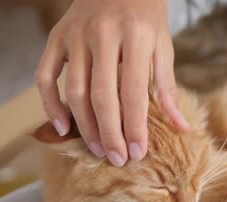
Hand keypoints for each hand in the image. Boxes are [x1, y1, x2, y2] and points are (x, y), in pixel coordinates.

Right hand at [36, 0, 188, 165]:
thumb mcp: (163, 46)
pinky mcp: (56, 36)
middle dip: (110, 133)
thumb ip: (167, 87)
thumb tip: (181, 127)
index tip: (139, 152)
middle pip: (102, 96)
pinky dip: (50, 103)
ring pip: (74, 90)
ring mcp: (76, 35)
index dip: (136, 126)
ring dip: (85, 126)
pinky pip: (45, 75)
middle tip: (118, 159)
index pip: (134, 91)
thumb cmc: (147, 18)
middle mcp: (103, 35)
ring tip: (99, 149)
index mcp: (136, 36)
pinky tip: (63, 127)